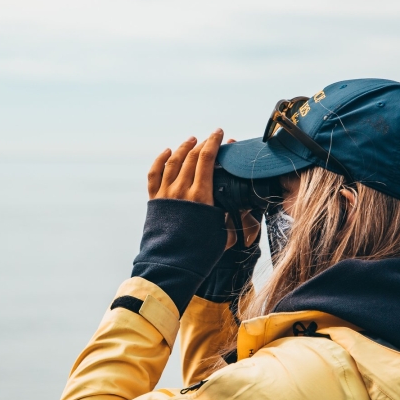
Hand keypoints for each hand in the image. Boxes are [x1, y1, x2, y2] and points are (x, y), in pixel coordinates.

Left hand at [148, 132, 260, 249]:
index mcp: (201, 197)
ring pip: (173, 161)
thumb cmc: (198, 253)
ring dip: (184, 148)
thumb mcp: (222, 235)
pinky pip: (154, 174)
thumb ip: (231, 220)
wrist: (171, 265)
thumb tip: (246, 218)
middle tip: (210, 138)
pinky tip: (168, 152)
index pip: (206, 159)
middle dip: (203, 143)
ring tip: (191, 140)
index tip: (220, 134)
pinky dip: (160, 160)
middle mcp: (181, 191)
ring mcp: (165, 194)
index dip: (214, 142)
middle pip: (191, 157)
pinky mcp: (154, 201)